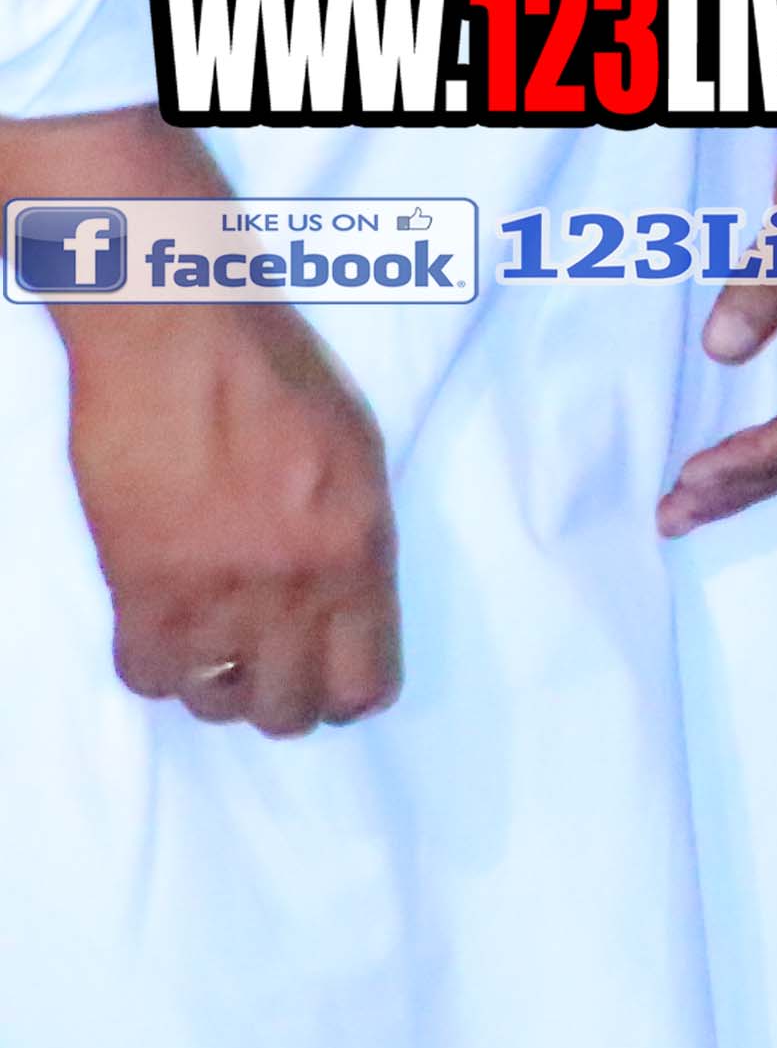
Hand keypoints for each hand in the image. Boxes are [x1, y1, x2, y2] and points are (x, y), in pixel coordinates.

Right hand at [61, 298, 394, 733]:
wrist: (180, 338)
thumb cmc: (278, 376)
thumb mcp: (359, 458)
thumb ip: (357, 541)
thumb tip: (346, 603)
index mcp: (359, 552)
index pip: (366, 682)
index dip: (350, 695)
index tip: (334, 681)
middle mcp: (293, 589)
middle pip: (290, 710)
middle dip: (285, 700)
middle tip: (270, 669)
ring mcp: (212, 593)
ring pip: (216, 705)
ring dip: (217, 687)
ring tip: (215, 649)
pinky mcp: (138, 584)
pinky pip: (146, 675)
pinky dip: (157, 667)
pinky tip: (166, 633)